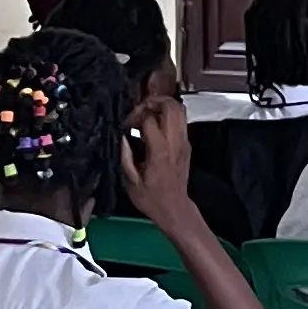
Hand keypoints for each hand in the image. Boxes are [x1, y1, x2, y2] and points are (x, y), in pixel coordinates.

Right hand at [124, 92, 197, 224]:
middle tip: (139, 108)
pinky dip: (168, 115)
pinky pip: (181, 121)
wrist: (174, 208)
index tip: (126, 124)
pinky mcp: (186, 145)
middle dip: (153, 100)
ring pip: (180, 110)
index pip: (150, 119)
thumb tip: (121, 136)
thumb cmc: (152, 198)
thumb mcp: (131, 180)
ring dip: (163, 105)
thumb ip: (125, 156)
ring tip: (147, 112)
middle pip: (171, 106)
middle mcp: (175, 143)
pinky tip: (155, 124)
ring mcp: (184, 142)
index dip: (134, 116)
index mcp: (160, 151)